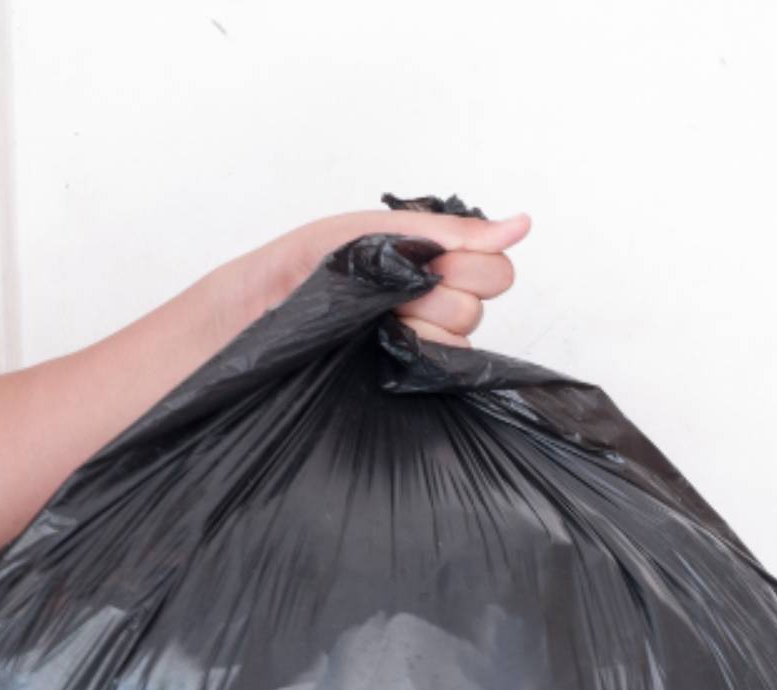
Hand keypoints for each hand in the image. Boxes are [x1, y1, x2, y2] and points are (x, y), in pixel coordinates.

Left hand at [225, 207, 531, 348]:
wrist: (255, 311)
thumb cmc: (304, 266)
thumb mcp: (375, 232)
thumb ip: (447, 230)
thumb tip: (521, 225)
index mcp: (433, 262)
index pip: (495, 267)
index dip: (464, 265)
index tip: (423, 264)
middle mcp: (436, 304)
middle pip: (483, 301)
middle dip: (441, 293)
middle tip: (397, 293)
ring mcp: (423, 344)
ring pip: (463, 337)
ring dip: (420, 325)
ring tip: (377, 321)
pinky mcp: (407, 378)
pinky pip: (441, 371)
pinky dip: (413, 354)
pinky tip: (380, 346)